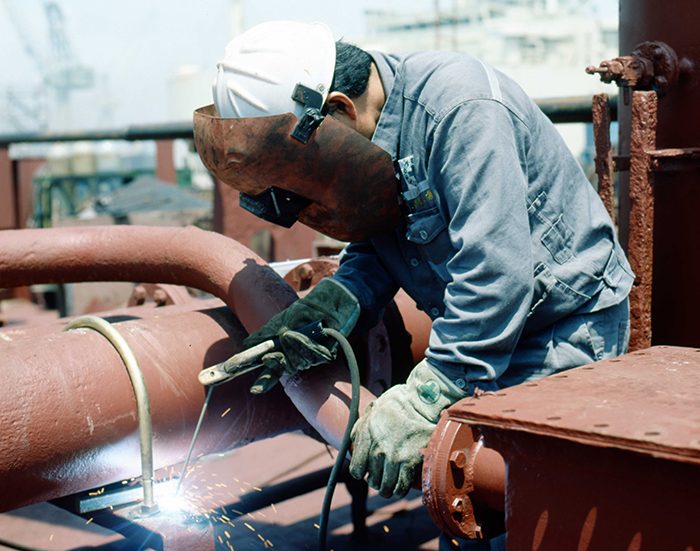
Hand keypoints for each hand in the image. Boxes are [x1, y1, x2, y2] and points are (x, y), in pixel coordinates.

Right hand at [242, 278, 359, 393]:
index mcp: (282, 353)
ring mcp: (311, 358)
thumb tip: (246, 346)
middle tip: (285, 336)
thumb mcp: (280, 320)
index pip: (271, 373)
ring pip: (300, 363)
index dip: (263, 383)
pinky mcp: (326, 355)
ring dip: (298, 345)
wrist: (330, 301)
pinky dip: (312, 345)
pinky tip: (316, 334)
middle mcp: (296, 359)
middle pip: (285, 368)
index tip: (254, 390)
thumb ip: (264, 335)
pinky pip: (316, 357)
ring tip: (298, 330)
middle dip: (282, 354)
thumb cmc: (304, 311)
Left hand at [349, 359, 466, 497]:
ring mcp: (394, 457)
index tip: (367, 471)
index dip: (361, 472)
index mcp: (366, 437)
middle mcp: (378, 449)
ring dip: (387, 489)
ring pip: (386, 486)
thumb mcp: (370, 413)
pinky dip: (400, 490)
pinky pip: (402, 486)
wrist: (420, 401)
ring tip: (390, 488)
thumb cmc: (396, 405)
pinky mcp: (411, 462)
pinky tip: (401, 488)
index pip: (356, 469)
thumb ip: (359, 430)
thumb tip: (352, 445)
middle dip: (376, 482)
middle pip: (372, 480)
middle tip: (381, 480)